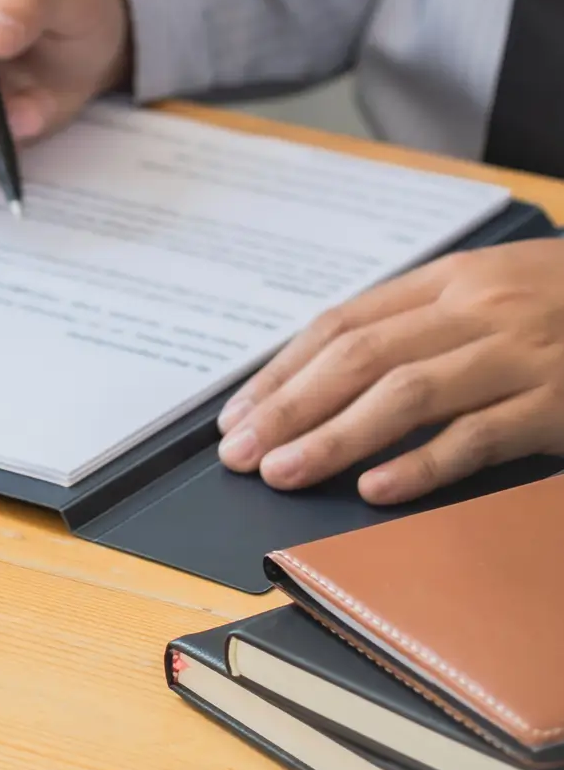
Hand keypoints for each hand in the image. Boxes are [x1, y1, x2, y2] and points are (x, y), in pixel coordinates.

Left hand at [217, 242, 563, 503]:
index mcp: (451, 280)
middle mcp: (478, 310)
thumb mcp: (494, 293)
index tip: (238, 416)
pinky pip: (479, 435)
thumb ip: (422, 323)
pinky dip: (423, 462)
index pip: (341, 326)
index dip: (282, 372)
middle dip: (289, 408)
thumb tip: (329, 377)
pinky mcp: (559, 403)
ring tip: (285, 473)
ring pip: (404, 393)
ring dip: (334, 436)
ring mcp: (521, 355)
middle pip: (358, 358)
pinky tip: (377, 489)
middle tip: (241, 453)